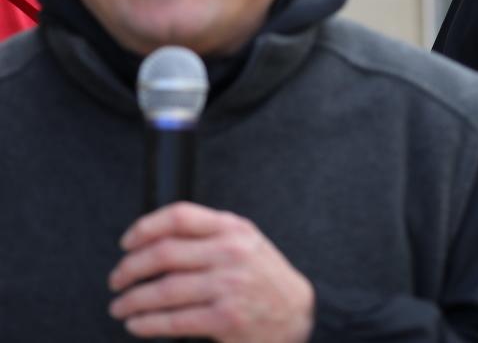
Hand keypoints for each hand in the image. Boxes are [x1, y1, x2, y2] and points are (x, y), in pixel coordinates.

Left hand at [109, 202, 313, 341]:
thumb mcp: (245, 242)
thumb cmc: (264, 278)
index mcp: (233, 228)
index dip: (146, 227)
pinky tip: (137, 323)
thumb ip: (209, 233)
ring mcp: (228, 285)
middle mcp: (231, 252)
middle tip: (117, 279)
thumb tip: (156, 237)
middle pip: (164, 253)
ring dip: (132, 300)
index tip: (127, 242)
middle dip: (130, 268)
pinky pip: (173, 320)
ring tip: (120, 305)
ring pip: (163, 290)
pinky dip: (147, 323)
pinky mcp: (225, 317)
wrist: (297, 313)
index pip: (180, 216)